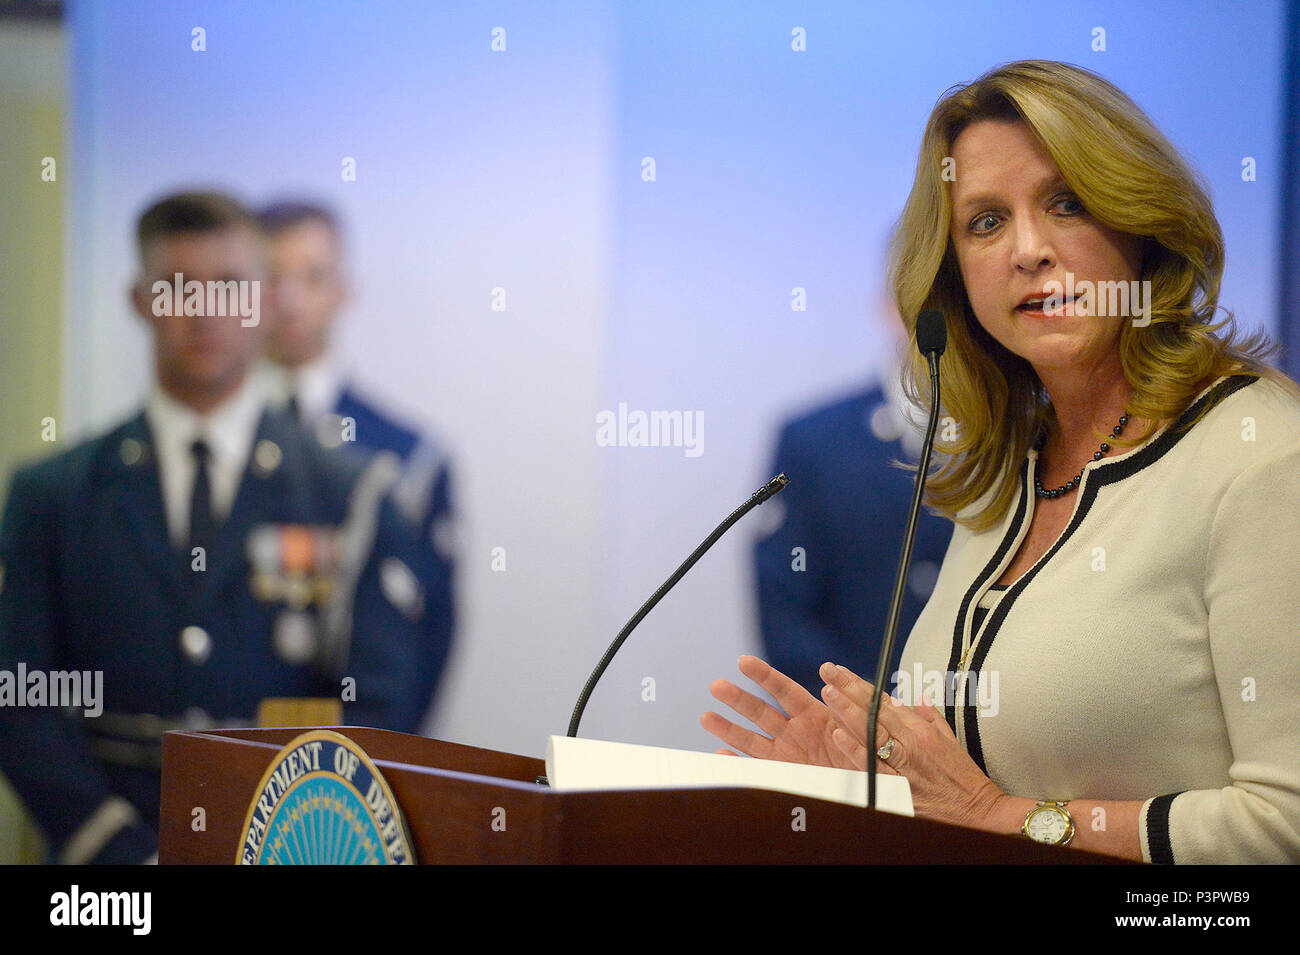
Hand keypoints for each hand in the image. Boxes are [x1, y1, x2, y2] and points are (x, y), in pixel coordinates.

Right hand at [700, 655, 864, 768]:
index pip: (784, 690)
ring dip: (728, 728)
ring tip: (706, 717)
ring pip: (752, 738)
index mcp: (815, 714)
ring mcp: (787, 753)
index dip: (764, 676)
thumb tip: (842, 687)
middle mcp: (796, 731)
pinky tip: (721, 754)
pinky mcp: (785, 774)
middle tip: (716, 686)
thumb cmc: (872, 754)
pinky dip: (739, 762)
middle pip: (761, 711)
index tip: (744, 662)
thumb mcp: (867, 729)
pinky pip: (757, 767)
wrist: (875, 785)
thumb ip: (853, 712)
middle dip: (738, 698)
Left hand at [819, 662, 1009, 830]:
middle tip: (827, 671)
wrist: (980, 813)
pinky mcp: (900, 789)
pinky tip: (839, 735)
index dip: (860, 684)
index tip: (840, 671)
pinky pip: (873, 766)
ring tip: (828, 693)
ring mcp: (904, 765)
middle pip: (873, 711)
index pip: (883, 701)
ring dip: (847, 712)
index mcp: (921, 730)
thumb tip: (918, 697)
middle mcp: (911, 743)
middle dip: (847, 689)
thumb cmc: (964, 779)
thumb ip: (930, 717)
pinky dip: (856, 750)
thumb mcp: (950, 741)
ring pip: (870, 732)